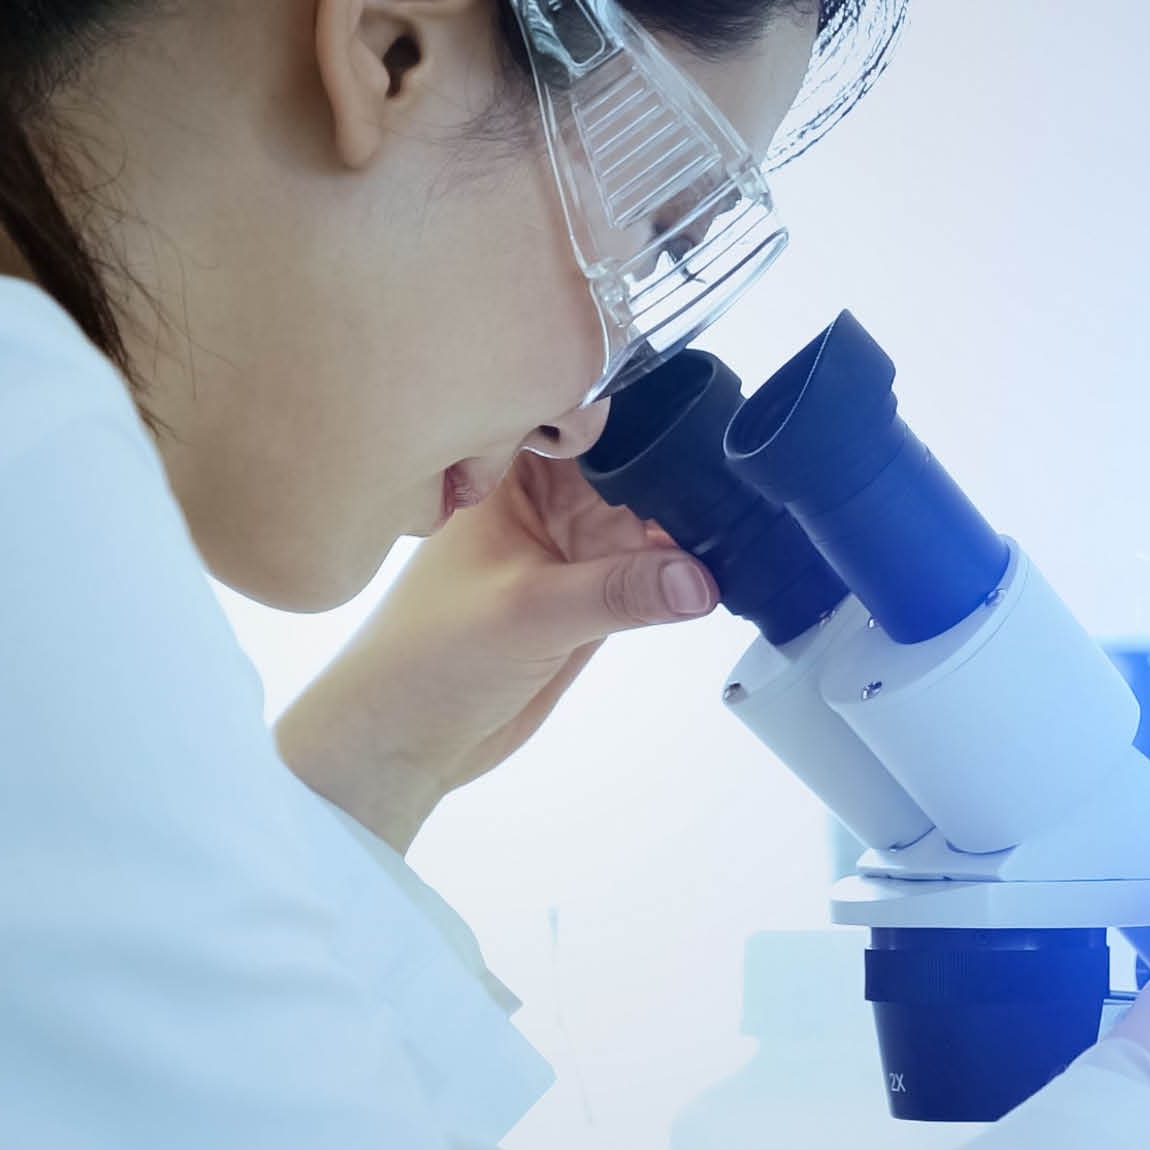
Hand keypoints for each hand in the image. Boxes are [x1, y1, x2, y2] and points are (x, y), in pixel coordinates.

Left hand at [276, 454, 719, 849]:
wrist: (402, 739)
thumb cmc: (430, 658)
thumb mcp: (528, 612)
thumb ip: (619, 591)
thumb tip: (704, 580)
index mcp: (511, 472)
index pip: (593, 419)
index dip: (649, 410)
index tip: (710, 420)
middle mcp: (546, 499)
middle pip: (635, 464)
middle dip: (685, 470)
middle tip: (744, 485)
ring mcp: (572, 547)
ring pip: (651, 518)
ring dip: (692, 524)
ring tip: (747, 527)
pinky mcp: (593, 594)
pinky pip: (652, 571)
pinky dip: (685, 572)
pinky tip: (729, 568)